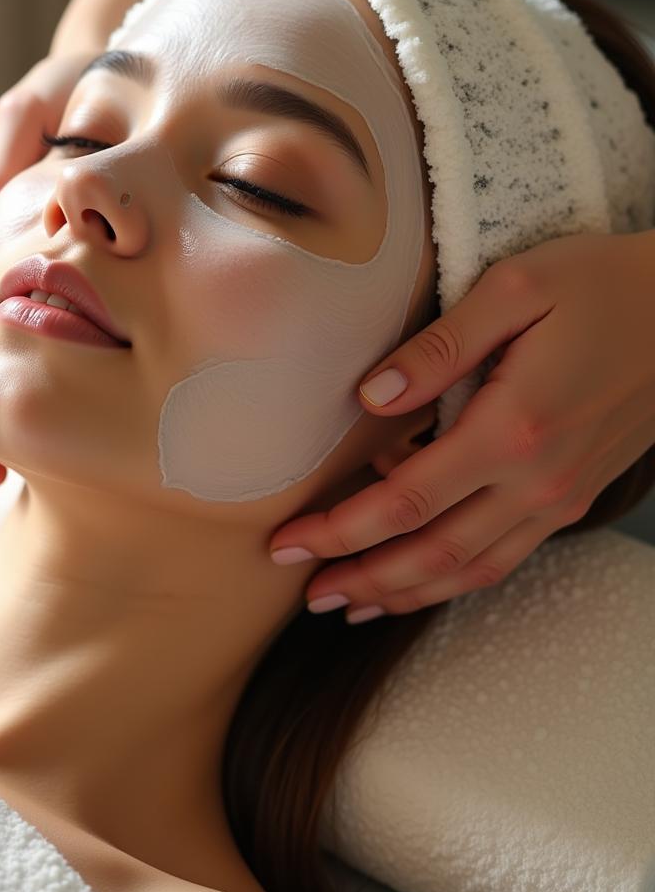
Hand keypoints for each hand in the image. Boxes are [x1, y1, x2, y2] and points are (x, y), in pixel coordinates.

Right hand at [0, 50, 98, 483]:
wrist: (129, 88)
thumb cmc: (82, 89)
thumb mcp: (39, 111)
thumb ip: (5, 161)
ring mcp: (30, 295)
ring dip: (0, 426)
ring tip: (22, 474)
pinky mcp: (75, 297)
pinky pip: (50, 358)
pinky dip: (48, 397)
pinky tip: (74, 434)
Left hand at [269, 229, 654, 621]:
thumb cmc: (602, 287)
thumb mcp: (516, 290)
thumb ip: (438, 348)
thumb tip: (369, 397)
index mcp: (512, 429)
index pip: (404, 501)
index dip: (340, 531)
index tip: (288, 545)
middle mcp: (536, 481)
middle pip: (430, 553)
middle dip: (361, 578)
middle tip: (304, 594)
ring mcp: (558, 498)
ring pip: (468, 570)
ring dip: (402, 593)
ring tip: (347, 605)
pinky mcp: (570, 499)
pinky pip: (502, 558)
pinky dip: (452, 581)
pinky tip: (417, 582)